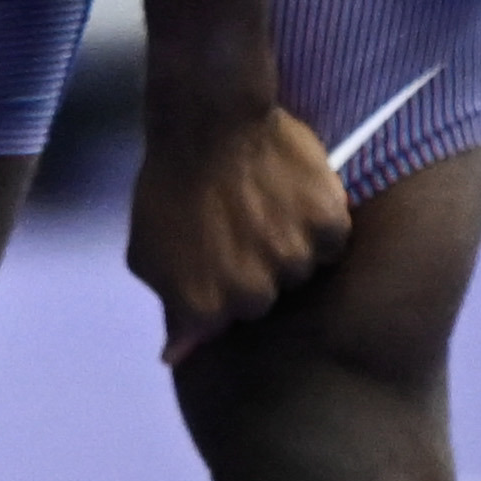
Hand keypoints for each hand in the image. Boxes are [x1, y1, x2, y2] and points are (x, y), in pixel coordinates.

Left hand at [126, 98, 354, 366]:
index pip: (224, 325)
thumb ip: (170, 303)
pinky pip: (332, 240)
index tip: (210, 255)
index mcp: (207, 306)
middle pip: (267, 302)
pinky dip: (316, 221)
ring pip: (303, 271)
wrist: (207, 124)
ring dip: (287, 245)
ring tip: (260, 205)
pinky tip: (289, 195)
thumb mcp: (149, 252)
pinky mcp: (329, 226)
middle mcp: (254, 294)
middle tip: (236, 228)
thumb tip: (176, 356)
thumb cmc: (170, 188)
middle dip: (253, 272)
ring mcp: (294, 261)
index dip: (217, 287)